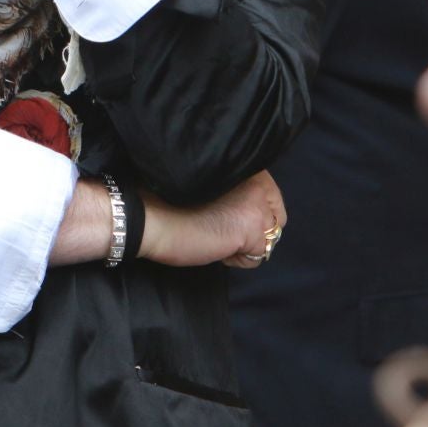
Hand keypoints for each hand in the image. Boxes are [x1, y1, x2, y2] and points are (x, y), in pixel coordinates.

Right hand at [140, 171, 286, 269]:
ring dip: (244, 246)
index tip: (226, 220)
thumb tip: (252, 215)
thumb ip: (237, 193)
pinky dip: (237, 259)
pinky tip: (216, 247)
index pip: (271, 199)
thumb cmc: (172, 203)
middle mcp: (257, 181)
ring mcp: (257, 204)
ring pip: (268, 239)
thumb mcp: (214, 187)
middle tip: (220, 229)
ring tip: (216, 237)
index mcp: (247, 167)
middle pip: (275, 220)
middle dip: (252, 233)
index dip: (251, 216)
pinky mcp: (252, 228)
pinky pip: (257, 256)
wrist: (152, 217)